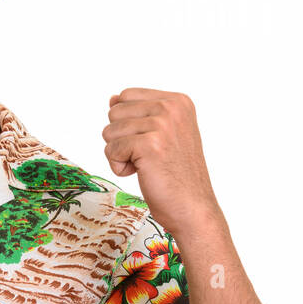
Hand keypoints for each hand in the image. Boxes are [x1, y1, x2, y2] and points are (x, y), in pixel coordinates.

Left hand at [103, 88, 222, 237]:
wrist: (193, 207)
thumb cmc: (175, 174)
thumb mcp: (162, 134)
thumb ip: (139, 114)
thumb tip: (112, 99)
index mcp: (178, 101)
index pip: (126, 96)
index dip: (127, 123)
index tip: (150, 142)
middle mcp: (172, 108)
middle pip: (114, 112)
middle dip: (121, 138)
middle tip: (147, 156)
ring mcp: (162, 125)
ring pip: (109, 132)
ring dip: (120, 154)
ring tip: (146, 165)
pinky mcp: (150, 145)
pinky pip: (111, 150)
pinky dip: (119, 167)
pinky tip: (141, 173)